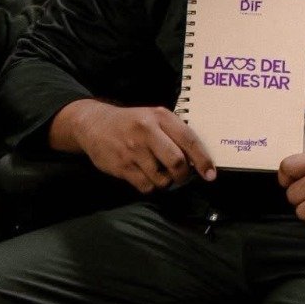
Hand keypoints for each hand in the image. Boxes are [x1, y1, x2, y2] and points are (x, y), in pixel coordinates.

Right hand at [51, 99, 216, 192]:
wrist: (94, 124)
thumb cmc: (132, 123)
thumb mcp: (154, 117)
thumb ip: (174, 133)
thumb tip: (198, 159)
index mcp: (160, 117)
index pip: (189, 140)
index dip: (203, 160)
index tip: (210, 174)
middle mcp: (147, 131)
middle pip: (177, 163)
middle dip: (183, 175)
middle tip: (181, 176)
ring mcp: (133, 150)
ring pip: (162, 178)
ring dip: (165, 182)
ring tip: (159, 173)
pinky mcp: (122, 166)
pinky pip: (146, 186)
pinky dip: (150, 186)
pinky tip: (145, 176)